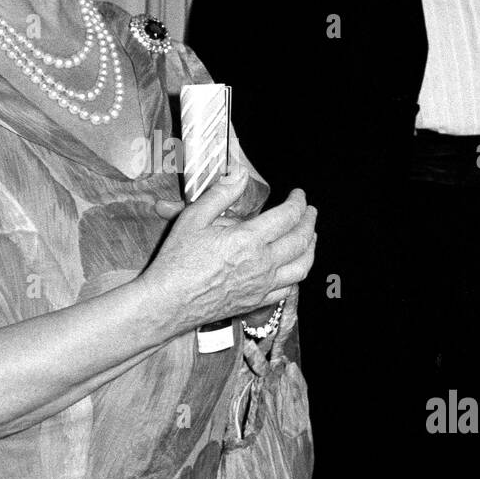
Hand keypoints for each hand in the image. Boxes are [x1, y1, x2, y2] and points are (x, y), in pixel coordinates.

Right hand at [143, 171, 316, 333]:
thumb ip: (221, 194)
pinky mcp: (256, 302)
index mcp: (248, 240)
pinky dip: (296, 275)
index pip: (288, 216)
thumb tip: (240, 174)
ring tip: (311, 237)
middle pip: (301, 240)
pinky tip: (292, 268)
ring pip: (302, 267)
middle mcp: (262, 264)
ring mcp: (262, 286)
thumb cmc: (177, 262)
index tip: (299, 195)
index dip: (298, 202)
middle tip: (310, 211)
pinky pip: (288, 289)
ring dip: (311, 249)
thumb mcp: (193, 218)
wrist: (168, 303)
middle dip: (309, 221)